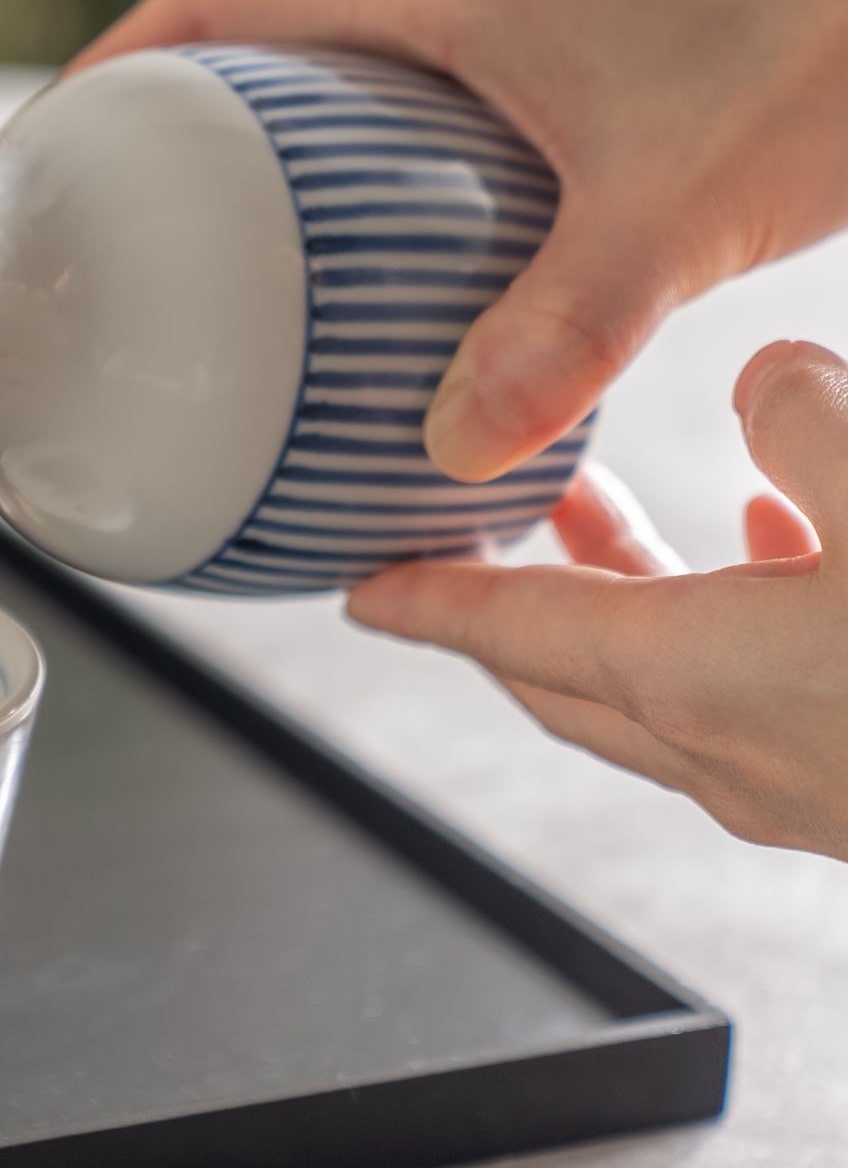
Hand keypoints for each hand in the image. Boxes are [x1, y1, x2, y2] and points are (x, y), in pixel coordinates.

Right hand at [71, 0, 847, 481]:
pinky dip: (338, 169)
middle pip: (246, 32)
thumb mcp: (672, 216)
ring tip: (193, 253)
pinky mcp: (543, 53)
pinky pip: (391, 103)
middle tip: (100, 224)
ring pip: (320, 68)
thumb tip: (452, 450)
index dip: (106, 68)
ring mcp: (497, 9)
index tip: (40, 149)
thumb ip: (560, 332)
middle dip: (157, 115)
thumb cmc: (819, 69)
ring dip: (247, 141)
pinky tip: (349, 265)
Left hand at [345, 341, 847, 861]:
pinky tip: (778, 549)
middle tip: (477, 519)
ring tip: (603, 514)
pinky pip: (760, 701)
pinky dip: (729, 625)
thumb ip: (807, 425)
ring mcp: (806, 790)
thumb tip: (757, 376)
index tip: (363, 588)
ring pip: (662, 685)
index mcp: (694, 681)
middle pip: (566, 668)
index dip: (430, 597)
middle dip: (507, 592)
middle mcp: (728, 756)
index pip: (513, 631)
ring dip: (620, 596)